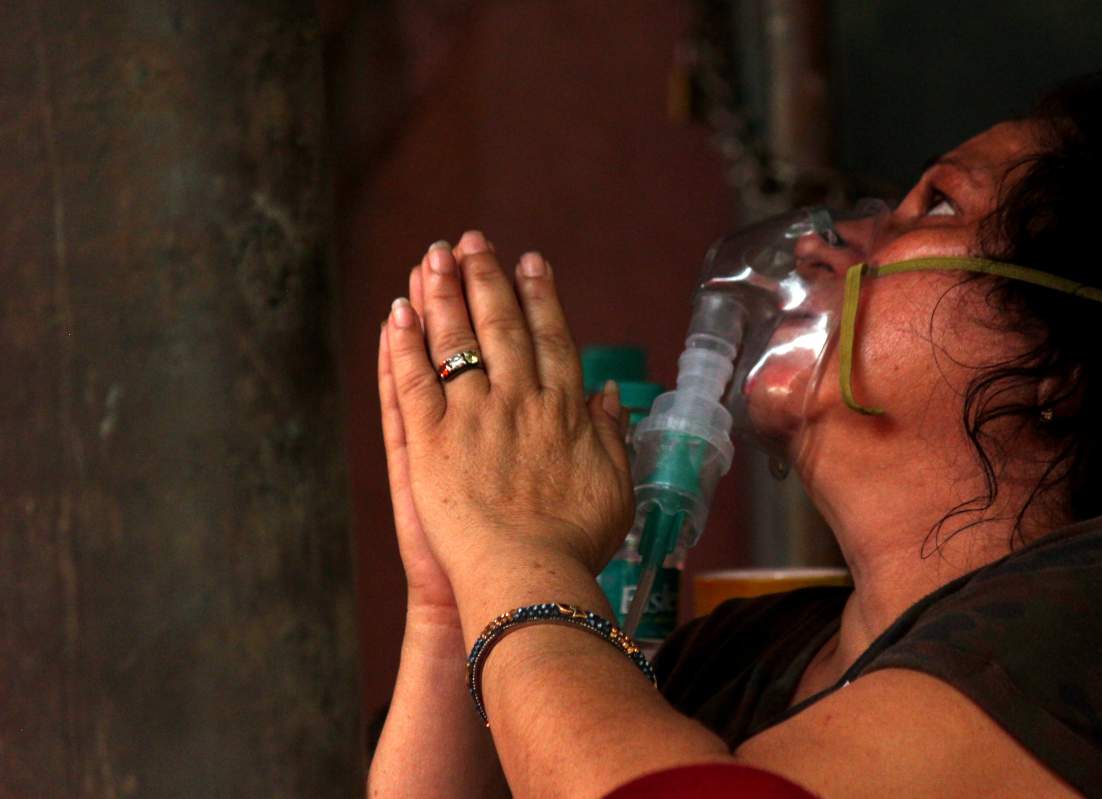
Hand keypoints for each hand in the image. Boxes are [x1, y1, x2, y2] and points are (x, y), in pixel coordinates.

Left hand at [382, 231, 633, 586]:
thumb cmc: (576, 543)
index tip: (531, 263)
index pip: (550, 337)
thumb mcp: (613, 487)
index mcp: (562, 409)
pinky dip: (403, 343)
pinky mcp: (429, 439)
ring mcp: (472, 415)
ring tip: (434, 257)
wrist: (528, 578)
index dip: (540, 296)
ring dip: (443, 293)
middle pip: (499, 325)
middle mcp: (518, 399)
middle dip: (486, 277)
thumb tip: (610, 395)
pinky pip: (412, 380)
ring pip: (454, 340)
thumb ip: (612, 435)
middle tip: (473, 241)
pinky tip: (397, 311)